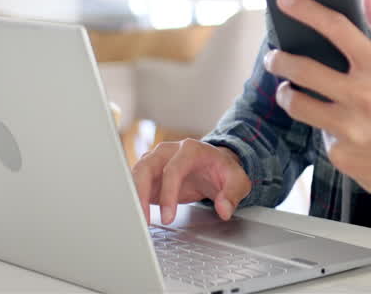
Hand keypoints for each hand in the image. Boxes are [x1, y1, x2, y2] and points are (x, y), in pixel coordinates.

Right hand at [131, 139, 250, 225]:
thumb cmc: (223, 171)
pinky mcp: (149, 173)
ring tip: (136, 221)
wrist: (214, 165)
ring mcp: (156, 160)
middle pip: (146, 167)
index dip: (168, 194)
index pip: (173, 169)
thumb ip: (233, 194)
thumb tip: (224, 210)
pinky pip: (134, 183)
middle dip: (141, 194)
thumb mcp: (237, 180)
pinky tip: (134, 214)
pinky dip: (132, 198)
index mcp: (190, 150)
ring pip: (136, 173)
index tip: (168, 218)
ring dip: (133, 197)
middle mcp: (169, 151)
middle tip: (142, 220)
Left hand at [265, 0, 370, 209]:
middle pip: (303, 68)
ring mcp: (350, 127)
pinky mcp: (341, 154)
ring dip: (286, 93)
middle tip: (274, 57)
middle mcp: (364, 95)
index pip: (336, 29)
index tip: (285, 0)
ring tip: (289, 89)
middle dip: (279, 59)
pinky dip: (321, 127)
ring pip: (297, 103)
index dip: (306, 10)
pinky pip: (317, 133)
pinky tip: (333, 127)